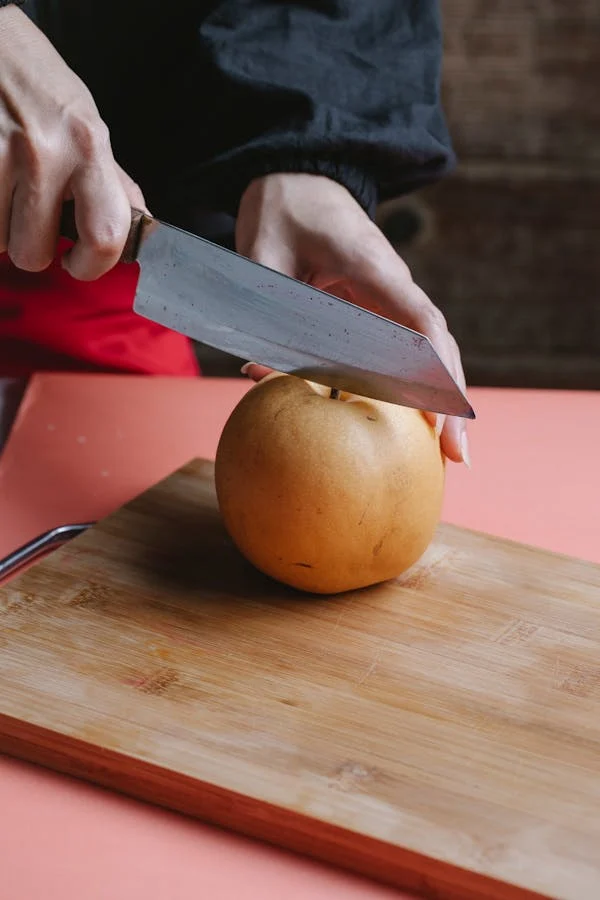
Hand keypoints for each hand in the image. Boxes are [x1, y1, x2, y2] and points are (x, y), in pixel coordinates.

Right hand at [0, 6, 146, 279]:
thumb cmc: (32, 78)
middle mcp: (44, 153)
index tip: (81, 264)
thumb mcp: (85, 120)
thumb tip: (137, 225)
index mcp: (88, 146)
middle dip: (31, 245)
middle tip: (30, 218)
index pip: (107, 235)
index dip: (93, 266)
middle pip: (35, 253)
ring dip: (0, 226)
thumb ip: (109, 178)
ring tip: (4, 186)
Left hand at [235, 172, 469, 465]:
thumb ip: (264, 312)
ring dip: (441, 399)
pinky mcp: (380, 309)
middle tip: (458, 455)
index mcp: (370, 266)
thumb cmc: (281, 211)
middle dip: (451, 399)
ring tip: (449, 453)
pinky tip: (416, 424)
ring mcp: (391, 298)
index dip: (434, 369)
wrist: (297, 179)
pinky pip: (404, 351)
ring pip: (428, 352)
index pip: (418, 321)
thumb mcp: (262, 255)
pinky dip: (415, 387)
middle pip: (437, 346)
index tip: (442, 410)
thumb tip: (262, 374)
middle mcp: (392, 285)